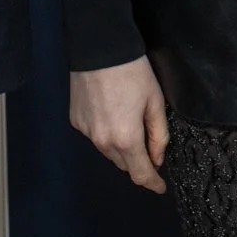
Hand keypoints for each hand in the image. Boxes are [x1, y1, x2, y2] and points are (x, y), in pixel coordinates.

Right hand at [68, 56, 169, 192]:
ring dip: (121, 149)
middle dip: (138, 162)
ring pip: (108, 152)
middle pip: (123, 164)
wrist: (99, 49)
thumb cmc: (133, 73)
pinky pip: (95, 137)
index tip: (160, 187)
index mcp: (126, 139)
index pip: (140, 173)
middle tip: (149, 151)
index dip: (152, 183)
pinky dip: (106, 134)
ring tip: (130, 127)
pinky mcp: (76, 121)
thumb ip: (158, 135)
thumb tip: (157, 159)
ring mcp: (87, 132)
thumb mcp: (155, 102)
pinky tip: (112, 116)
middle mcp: (103, 142)